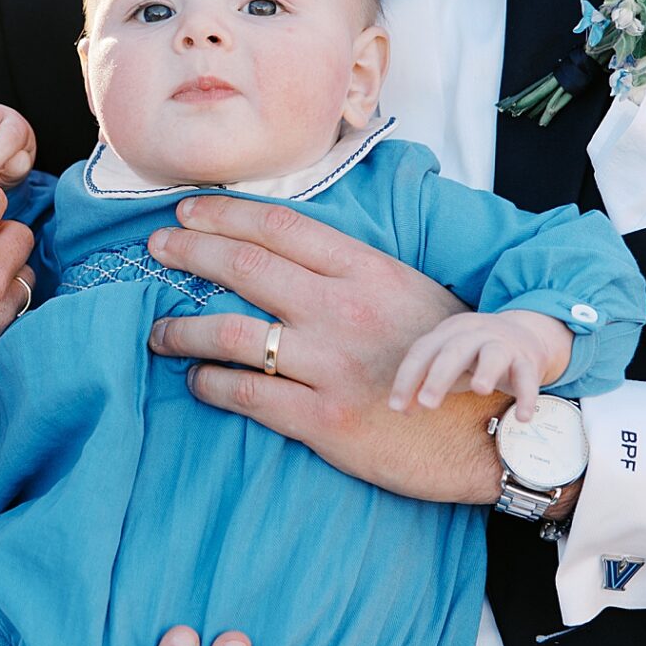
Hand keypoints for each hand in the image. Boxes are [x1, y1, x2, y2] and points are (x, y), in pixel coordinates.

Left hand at [145, 194, 504, 503]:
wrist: (489, 432)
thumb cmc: (452, 363)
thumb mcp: (412, 296)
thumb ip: (354, 275)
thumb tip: (289, 256)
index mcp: (367, 272)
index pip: (281, 227)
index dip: (225, 215)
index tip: (187, 213)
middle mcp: (344, 310)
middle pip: (247, 267)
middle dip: (190, 253)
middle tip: (156, 249)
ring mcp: (331, 366)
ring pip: (234, 334)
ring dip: (183, 329)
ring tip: (158, 331)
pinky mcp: (324, 419)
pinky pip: (247, 394)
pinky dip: (210, 383)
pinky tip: (195, 379)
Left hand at [391, 308, 572, 420]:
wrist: (527, 334)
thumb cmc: (476, 355)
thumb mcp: (449, 363)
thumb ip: (424, 382)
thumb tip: (402, 410)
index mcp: (449, 332)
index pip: (423, 351)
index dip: (407, 378)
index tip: (397, 408)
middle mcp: (475, 334)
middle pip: (454, 351)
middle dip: (438, 376)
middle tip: (427, 404)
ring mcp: (503, 345)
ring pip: (494, 354)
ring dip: (486, 371)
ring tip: (480, 390)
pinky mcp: (528, 360)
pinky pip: (527, 377)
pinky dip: (527, 396)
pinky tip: (523, 418)